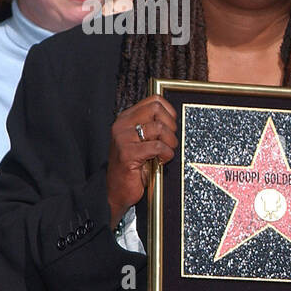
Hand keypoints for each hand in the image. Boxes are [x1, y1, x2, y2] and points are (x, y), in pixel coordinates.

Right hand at [108, 96, 177, 222]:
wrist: (116, 190)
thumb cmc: (133, 166)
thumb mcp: (142, 141)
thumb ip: (151, 126)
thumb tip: (173, 117)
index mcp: (126, 118)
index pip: (154, 100)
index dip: (169, 112)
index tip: (171, 127)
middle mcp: (122, 125)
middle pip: (157, 110)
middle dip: (170, 126)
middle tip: (169, 141)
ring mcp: (123, 138)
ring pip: (159, 128)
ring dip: (170, 143)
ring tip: (165, 153)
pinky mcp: (127, 153)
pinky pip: (158, 146)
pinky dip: (166, 154)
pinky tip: (161, 161)